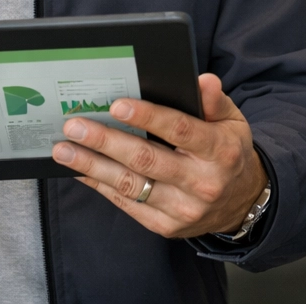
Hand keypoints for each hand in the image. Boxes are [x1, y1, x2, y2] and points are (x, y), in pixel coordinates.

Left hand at [51, 73, 266, 238]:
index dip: (148, 117)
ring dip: (93, 166)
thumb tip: (203, 80)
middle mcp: (201, 183)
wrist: (241, 203)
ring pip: (130, 185)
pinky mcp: (165, 226)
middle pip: (146, 160)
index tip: (116, 106)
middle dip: (106, 141)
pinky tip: (80, 169)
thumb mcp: (232, 122)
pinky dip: (100, 185)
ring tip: (64, 149)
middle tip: (75, 126)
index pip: (180, 130)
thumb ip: (215, 102)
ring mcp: (182, 209)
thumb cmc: (227, 152)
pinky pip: (127, 204)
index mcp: (219, 151)